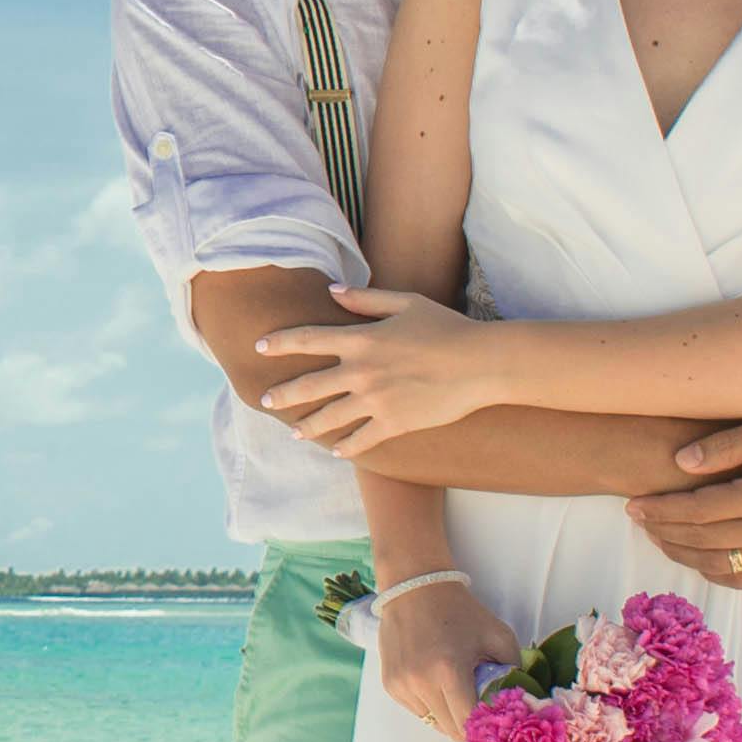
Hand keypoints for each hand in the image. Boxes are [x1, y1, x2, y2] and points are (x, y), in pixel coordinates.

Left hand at [241, 285, 502, 454]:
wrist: (481, 364)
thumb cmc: (447, 328)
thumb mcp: (406, 303)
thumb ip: (366, 299)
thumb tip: (332, 290)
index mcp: (361, 339)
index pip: (307, 339)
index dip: (280, 342)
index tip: (260, 346)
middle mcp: (361, 372)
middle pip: (309, 386)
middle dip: (283, 394)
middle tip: (265, 400)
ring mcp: (376, 401)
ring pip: (329, 418)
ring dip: (307, 426)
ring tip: (294, 432)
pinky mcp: (394, 423)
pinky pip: (361, 440)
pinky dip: (346, 447)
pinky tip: (336, 451)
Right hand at [370, 570, 518, 735]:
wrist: (415, 588)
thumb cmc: (460, 612)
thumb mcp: (498, 635)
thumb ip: (514, 670)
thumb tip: (521, 700)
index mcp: (450, 671)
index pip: (469, 724)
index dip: (484, 728)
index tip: (493, 721)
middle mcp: (421, 682)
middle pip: (451, 730)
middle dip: (468, 725)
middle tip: (479, 709)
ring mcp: (402, 685)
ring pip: (433, 723)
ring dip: (448, 715)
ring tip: (455, 690)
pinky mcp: (391, 685)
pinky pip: (417, 710)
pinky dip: (431, 704)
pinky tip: (436, 681)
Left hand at [634, 414, 741, 598]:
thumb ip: (727, 446)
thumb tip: (680, 461)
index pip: (697, 509)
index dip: (661, 508)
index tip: (633, 504)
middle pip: (702, 540)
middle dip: (664, 532)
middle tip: (637, 522)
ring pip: (721, 565)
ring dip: (684, 556)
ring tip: (659, 540)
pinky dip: (717, 573)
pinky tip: (697, 561)